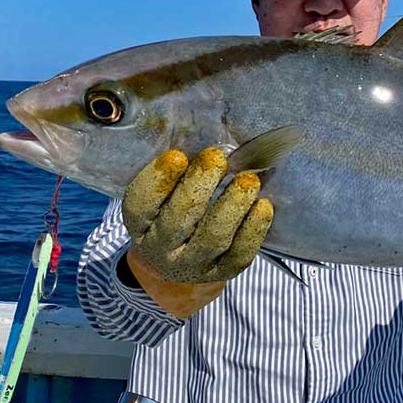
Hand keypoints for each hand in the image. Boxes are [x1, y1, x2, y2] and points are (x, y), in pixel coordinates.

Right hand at [123, 148, 272, 283]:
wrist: (179, 263)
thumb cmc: (173, 211)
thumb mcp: (162, 194)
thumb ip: (174, 169)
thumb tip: (200, 129)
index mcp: (140, 224)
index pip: (140, 204)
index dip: (158, 180)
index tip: (178, 155)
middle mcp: (162, 248)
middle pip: (178, 219)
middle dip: (199, 185)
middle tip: (217, 158)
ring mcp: (193, 264)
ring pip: (212, 238)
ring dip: (232, 205)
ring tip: (247, 180)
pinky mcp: (222, 273)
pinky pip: (240, 254)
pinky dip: (254, 229)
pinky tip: (262, 205)